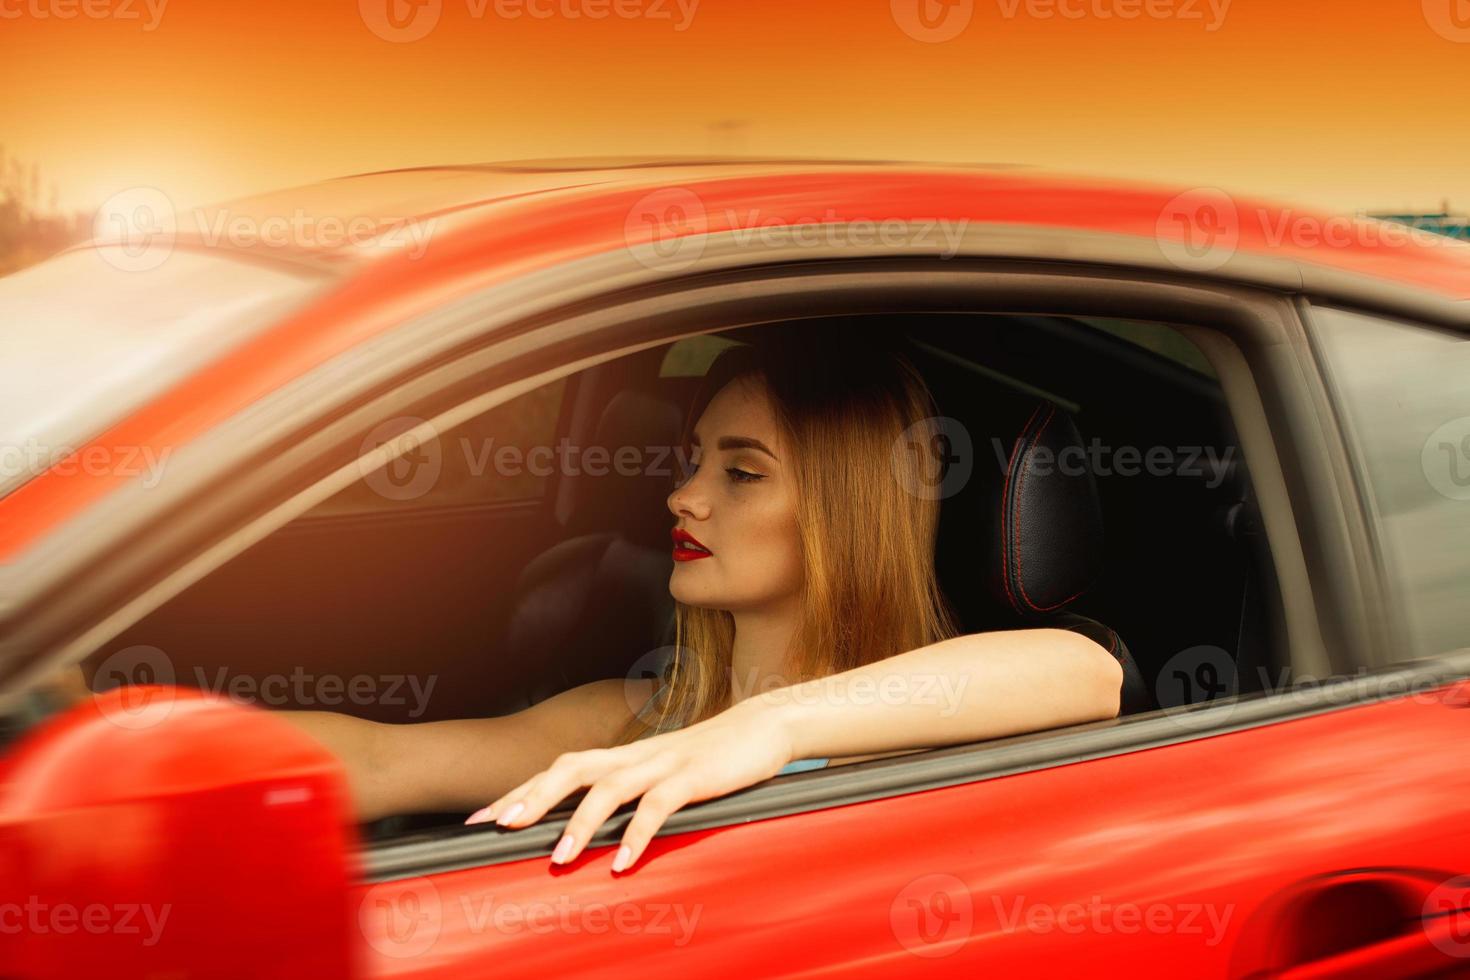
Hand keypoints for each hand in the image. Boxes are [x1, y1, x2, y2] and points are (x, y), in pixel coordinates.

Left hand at [464, 699, 793, 870]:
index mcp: (624, 755)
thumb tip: (599, 830)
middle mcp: (635, 755)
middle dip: (532, 796)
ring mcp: (663, 763)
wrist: (765, 726)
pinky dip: (637, 834)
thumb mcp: (665, 774)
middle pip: (571, 768)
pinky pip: (658, 806)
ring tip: (556, 858)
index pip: (560, 768)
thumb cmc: (713, 757)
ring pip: (609, 787)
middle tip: (499, 827)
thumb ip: (633, 793)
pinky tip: (622, 862)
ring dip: (579, 823)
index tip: (482, 818)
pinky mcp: (693, 775)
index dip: (521, 790)